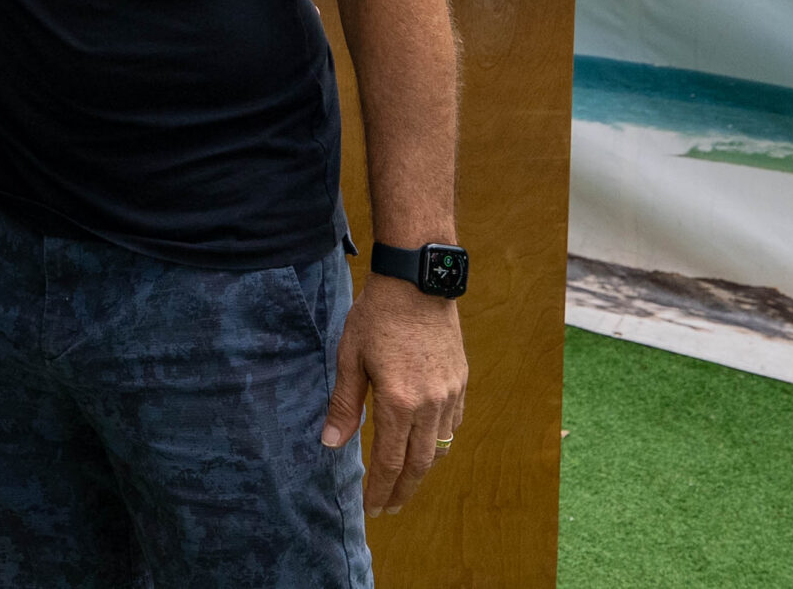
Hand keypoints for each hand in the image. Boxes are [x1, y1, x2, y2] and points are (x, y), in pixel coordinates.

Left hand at [321, 274, 467, 515]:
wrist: (418, 282)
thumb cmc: (377, 316)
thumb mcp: (350, 357)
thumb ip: (344, 404)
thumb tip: (331, 444)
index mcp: (398, 402)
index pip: (388, 461)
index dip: (380, 490)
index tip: (372, 510)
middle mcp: (429, 405)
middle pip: (418, 464)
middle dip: (403, 490)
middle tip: (390, 509)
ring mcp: (450, 394)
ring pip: (439, 447)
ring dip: (421, 469)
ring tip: (405, 482)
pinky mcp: (461, 381)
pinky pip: (453, 423)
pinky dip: (440, 441)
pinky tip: (427, 444)